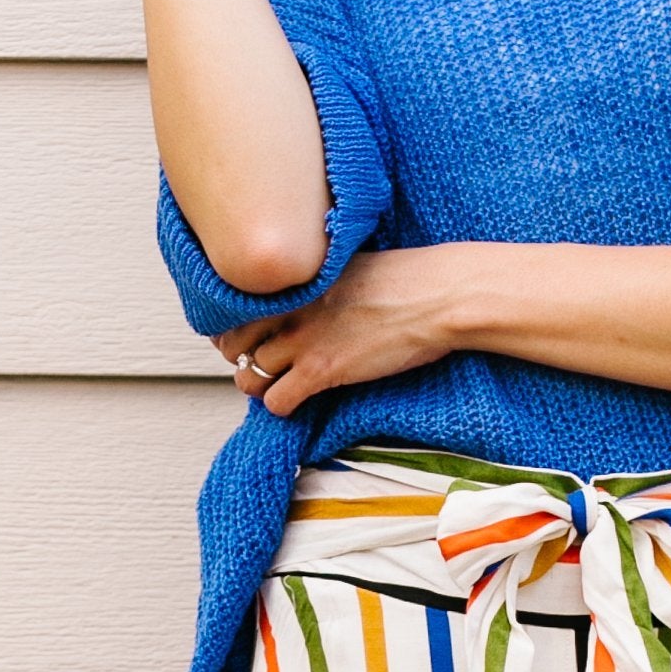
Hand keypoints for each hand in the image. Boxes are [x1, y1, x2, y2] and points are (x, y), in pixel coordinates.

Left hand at [220, 246, 467, 417]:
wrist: (436, 296)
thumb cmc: (404, 278)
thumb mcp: (345, 264)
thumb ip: (314, 278)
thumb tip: (303, 291)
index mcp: (293, 279)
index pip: (233, 309)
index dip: (238, 330)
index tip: (251, 339)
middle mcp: (287, 308)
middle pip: (233, 346)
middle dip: (244, 359)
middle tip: (265, 366)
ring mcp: (301, 340)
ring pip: (250, 378)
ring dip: (263, 387)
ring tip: (283, 385)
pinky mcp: (320, 371)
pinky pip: (277, 402)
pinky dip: (283, 407)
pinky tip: (301, 400)